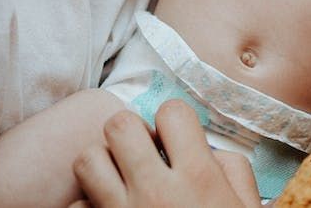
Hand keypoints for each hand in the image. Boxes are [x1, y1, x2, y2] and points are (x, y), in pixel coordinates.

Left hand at [70, 99, 258, 206]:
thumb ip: (234, 172)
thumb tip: (210, 150)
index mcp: (198, 178)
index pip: (171, 112)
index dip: (174, 121)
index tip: (178, 138)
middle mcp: (154, 190)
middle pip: (119, 125)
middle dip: (132, 133)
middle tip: (144, 153)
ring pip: (87, 160)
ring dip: (103, 165)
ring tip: (120, 180)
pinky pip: (76, 207)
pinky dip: (87, 207)